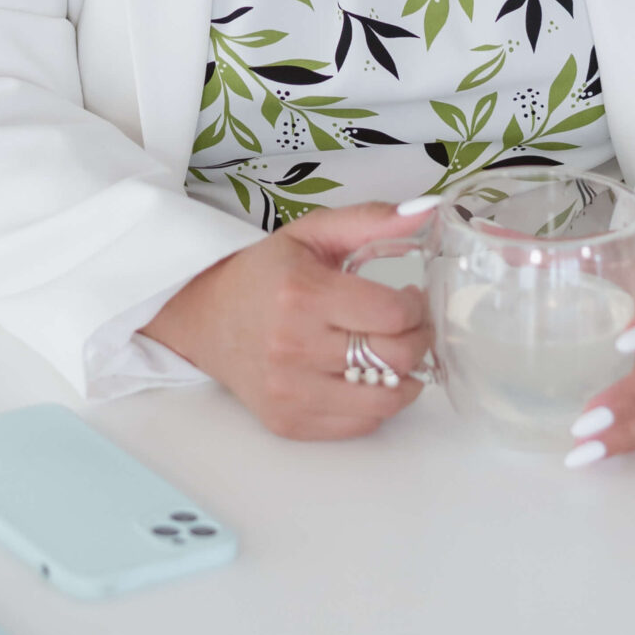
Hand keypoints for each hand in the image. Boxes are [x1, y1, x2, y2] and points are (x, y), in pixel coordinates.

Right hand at [142, 204, 432, 440]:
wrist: (207, 319)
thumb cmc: (265, 274)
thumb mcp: (311, 233)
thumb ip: (370, 220)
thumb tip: (427, 210)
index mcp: (302, 294)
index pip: (392, 314)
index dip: (415, 306)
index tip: (409, 298)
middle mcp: (294, 347)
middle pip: (395, 358)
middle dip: (419, 339)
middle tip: (412, 325)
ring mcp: (290, 392)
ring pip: (386, 401)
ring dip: (407, 377)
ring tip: (397, 354)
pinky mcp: (289, 423)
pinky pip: (361, 424)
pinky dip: (377, 402)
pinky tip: (367, 376)